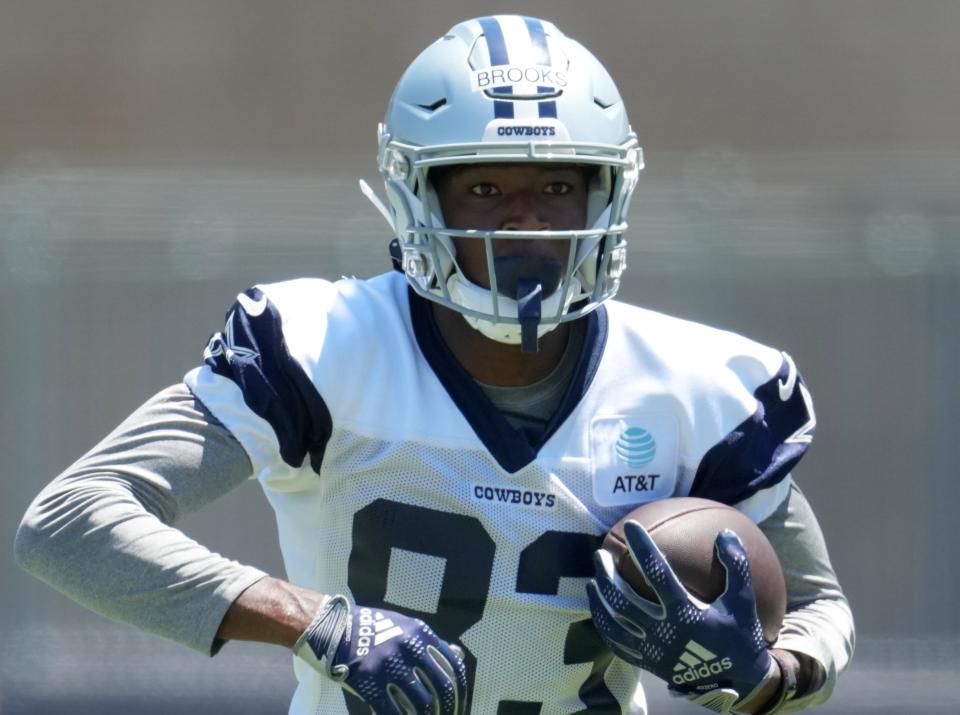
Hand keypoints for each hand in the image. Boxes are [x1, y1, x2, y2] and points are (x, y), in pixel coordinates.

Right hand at [294, 595, 467, 714]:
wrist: (333, 628)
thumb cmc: (373, 629)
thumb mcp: (405, 627)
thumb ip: (431, 643)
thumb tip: (458, 656)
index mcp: (421, 633)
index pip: (453, 667)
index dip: (461, 692)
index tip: (459, 707)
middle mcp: (409, 647)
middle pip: (442, 688)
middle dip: (449, 709)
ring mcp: (389, 665)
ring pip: (422, 703)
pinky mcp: (370, 681)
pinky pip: (393, 711)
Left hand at [587, 522, 775, 712]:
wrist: (737, 681)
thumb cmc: (739, 634)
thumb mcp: (743, 600)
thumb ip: (736, 566)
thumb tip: (726, 533)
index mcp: (685, 613)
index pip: (657, 573)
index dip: (642, 547)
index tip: (631, 527)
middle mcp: (664, 631)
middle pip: (624, 600)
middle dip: (607, 575)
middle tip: (600, 555)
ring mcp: (652, 650)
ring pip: (614, 622)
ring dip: (599, 599)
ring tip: (593, 580)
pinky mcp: (647, 663)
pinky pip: (616, 643)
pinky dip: (603, 625)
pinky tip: (599, 610)